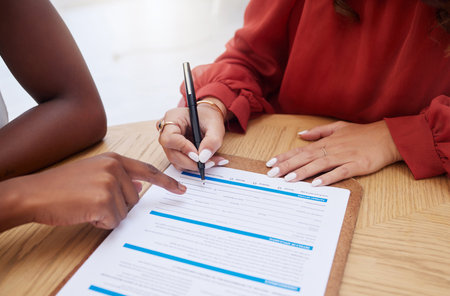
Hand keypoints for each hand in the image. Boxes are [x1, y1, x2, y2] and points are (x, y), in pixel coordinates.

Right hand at [3, 152, 185, 229]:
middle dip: (116, 206)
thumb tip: (138, 185)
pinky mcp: (104, 201)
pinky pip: (113, 221)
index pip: (148, 171)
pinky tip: (84, 212)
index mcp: (114, 160)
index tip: (181, 189)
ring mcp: (110, 184)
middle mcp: (115, 168)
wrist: (35, 193)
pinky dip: (99, 222)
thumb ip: (118, 176)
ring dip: (107, 215)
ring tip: (86, 205)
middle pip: (134, 199)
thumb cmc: (61, 185)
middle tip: (92, 201)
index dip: (166, 182)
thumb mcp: (93, 171)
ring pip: (124, 212)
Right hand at [158, 98, 228, 170]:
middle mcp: (166, 131)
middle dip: (191, 162)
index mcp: (172, 118)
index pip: (169, 138)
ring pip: (176, 161)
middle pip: (172, 153)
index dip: (183, 148)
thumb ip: (212, 140)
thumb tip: (203, 158)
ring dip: (194, 165)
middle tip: (209, 163)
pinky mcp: (173, 151)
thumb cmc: (208, 117)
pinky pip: (180, 163)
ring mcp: (168, 142)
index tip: (198, 155)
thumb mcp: (215, 125)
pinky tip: (206, 161)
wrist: (207, 118)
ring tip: (212, 161)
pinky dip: (194, 165)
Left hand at [265, 120, 401, 185]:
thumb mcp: (338, 127)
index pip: (301, 150)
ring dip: (303, 172)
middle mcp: (332, 148)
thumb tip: (301, 134)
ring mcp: (344, 157)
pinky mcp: (357, 165)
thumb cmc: (362, 134)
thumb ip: (319, 132)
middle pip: (305, 158)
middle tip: (272, 173)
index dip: (285, 157)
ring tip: (288, 179)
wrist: (388, 137)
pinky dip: (328, 178)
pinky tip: (317, 184)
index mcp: (326, 141)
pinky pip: (340, 172)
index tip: (270, 163)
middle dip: (287, 165)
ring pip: (319, 165)